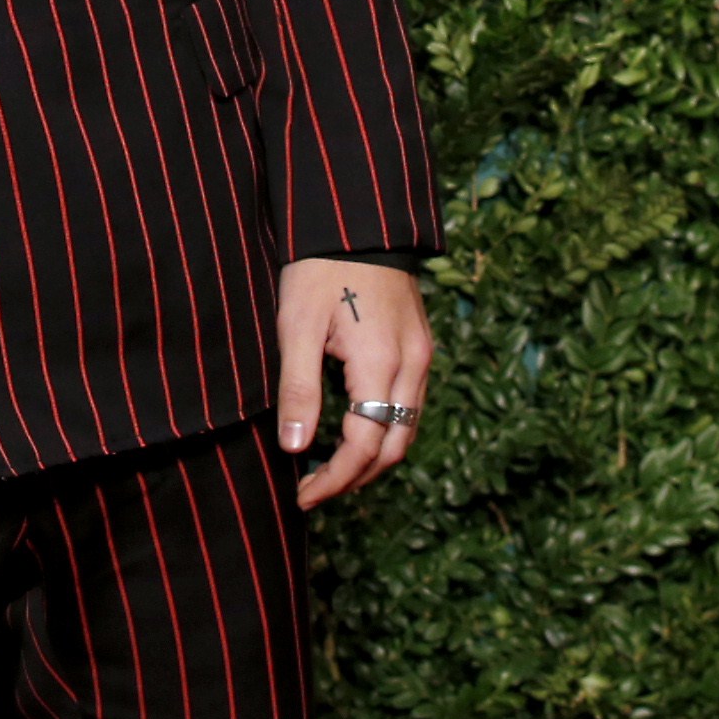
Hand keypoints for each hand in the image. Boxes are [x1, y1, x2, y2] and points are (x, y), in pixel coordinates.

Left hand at [275, 257, 430, 511]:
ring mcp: (422, 355)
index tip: (302, 496)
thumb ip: (298, 390)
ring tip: (329, 467)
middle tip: (314, 489)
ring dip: (372, 456)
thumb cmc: (320, 268)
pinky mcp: (420, 344)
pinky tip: (352, 428)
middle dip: (356, 477)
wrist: (356, 221)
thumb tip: (295, 449)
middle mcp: (412, 366)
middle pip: (394, 447)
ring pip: (406, 428)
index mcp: (382, 364)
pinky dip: (383, 427)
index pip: (364, 447)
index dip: (334, 480)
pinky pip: (409, 403)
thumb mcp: (297, 327)